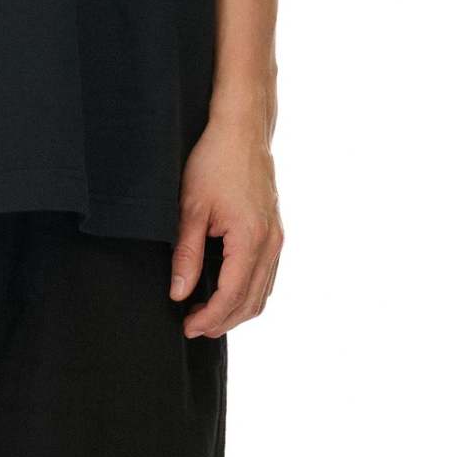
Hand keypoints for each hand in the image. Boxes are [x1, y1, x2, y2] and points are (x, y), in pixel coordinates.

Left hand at [169, 114, 283, 337]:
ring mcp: (277, 238)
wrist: (242, 130)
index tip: (187, 326)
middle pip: (252, 302)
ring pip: (263, 292)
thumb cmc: (214, 161)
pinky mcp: (275, 231)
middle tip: (193, 326)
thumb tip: (179, 292)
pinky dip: (248, 292)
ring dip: (237, 310)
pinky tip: (226, 290)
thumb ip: (186, 254)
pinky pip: (267, 275)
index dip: (209, 318)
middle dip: (223, 321)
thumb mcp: (191, 207)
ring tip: (206, 313)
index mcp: (251, 240)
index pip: (232, 297)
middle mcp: (270, 244)